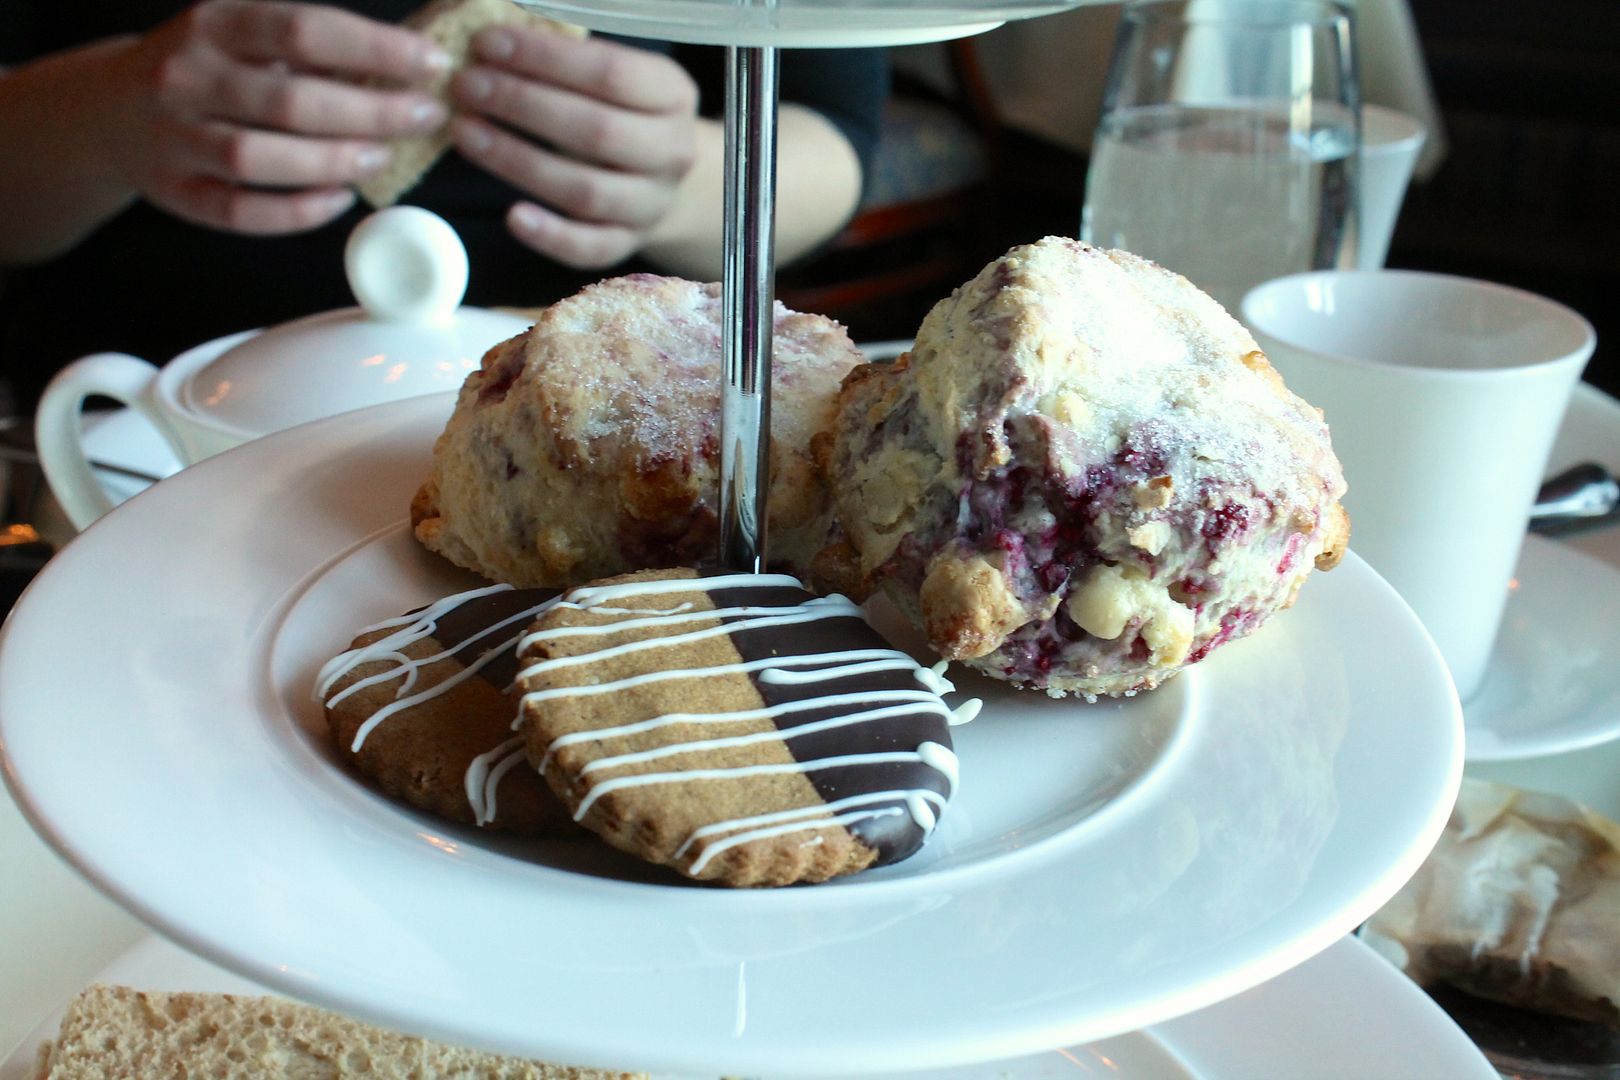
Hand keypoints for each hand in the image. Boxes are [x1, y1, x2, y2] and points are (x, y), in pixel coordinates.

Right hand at [108, 0, 450, 233]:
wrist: (108, 109)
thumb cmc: (208, 70)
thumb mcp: (246, 37)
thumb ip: (312, 50)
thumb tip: (409, 67)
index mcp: (213, 23)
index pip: (303, 29)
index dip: (374, 49)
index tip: (429, 63)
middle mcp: (186, 76)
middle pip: (288, 100)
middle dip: (369, 112)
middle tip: (422, 117)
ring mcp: (173, 136)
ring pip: (257, 158)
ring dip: (331, 162)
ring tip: (382, 158)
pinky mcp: (173, 192)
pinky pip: (239, 212)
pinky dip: (295, 212)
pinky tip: (338, 201)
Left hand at [449, 30, 699, 269]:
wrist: (659, 176)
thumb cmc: (620, 112)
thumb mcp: (612, 75)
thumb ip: (567, 61)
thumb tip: (496, 41)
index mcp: (672, 96)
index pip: (610, 73)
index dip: (545, 57)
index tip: (487, 43)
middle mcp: (671, 152)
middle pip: (595, 131)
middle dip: (522, 105)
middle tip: (467, 86)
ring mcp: (651, 204)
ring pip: (585, 191)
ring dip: (518, 162)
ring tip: (465, 133)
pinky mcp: (627, 243)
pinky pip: (589, 248)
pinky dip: (550, 235)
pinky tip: (512, 216)